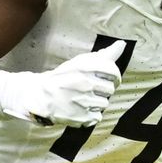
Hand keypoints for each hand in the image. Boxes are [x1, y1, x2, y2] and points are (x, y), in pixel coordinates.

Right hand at [3, 41, 124, 126]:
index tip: (109, 79)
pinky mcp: (82, 117)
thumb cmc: (63, 77)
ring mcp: (83, 101)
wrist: (40, 96)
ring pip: (105, 103)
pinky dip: (92, 115)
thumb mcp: (79, 62)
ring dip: (97, 102)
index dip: (114, 75)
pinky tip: (81, 109)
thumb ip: (102, 56)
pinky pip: (98, 117)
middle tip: (91, 90)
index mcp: (84, 67)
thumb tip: (121, 45)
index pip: (112, 71)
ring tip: (84, 100)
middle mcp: (85, 83)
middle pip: (110, 89)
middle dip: (103, 90)